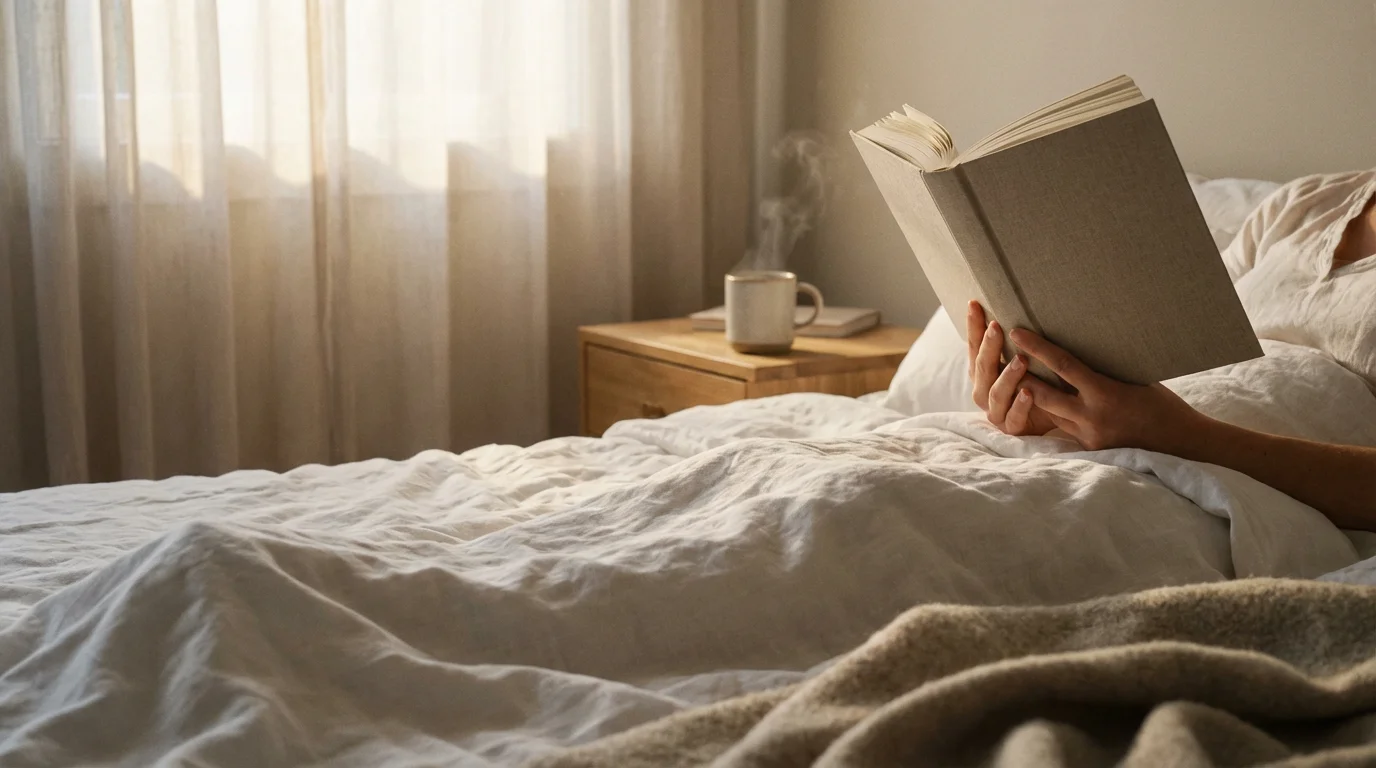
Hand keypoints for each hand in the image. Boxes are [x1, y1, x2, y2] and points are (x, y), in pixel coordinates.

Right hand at [966, 301, 1058, 435]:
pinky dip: (1021, 405)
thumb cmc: (1035, 384)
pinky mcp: (1011, 428)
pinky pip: (1013, 417)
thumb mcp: (1024, 361)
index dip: (973, 326)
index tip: (976, 304)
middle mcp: (984, 390)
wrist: (1049, 420)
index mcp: (982, 372)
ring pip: (996, 393)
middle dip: (989, 347)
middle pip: (982, 367)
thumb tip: (1016, 303)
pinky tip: (1029, 393)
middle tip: (996, 326)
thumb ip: (1015, 342)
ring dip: (1008, 376)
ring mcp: (996, 411)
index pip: (974, 346)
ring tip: (1021, 360)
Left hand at [1007, 326, 1208, 452]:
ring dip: (1030, 396)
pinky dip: (1053, 414)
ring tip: (1010, 377)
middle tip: (996, 356)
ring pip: (1049, 412)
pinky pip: (1063, 427)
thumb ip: (1102, 370)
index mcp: (1105, 393)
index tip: (1016, 331)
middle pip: (1043, 393)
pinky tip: (1039, 404)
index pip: (1063, 365)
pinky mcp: (1088, 448)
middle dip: (1018, 375)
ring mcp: (1088, 435)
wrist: (1181, 442)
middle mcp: (1091, 415)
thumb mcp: (1133, 378)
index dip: (1037, 348)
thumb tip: (1076, 348)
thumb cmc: (1162, 403)